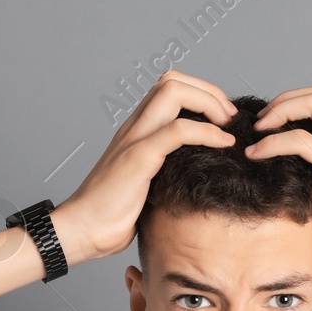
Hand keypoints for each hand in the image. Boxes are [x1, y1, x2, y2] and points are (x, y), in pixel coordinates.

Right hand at [58, 70, 237, 262]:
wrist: (82, 230)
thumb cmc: (111, 214)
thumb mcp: (146, 184)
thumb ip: (164, 169)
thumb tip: (194, 173)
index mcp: (136, 130)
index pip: (169, 88)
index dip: (201, 94)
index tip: (222, 120)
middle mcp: (134, 126)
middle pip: (172, 80)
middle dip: (209, 91)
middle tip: (229, 119)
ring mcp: (134, 139)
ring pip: (173, 92)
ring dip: (210, 102)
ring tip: (228, 125)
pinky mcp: (137, 158)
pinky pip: (177, 131)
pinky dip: (207, 132)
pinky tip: (223, 144)